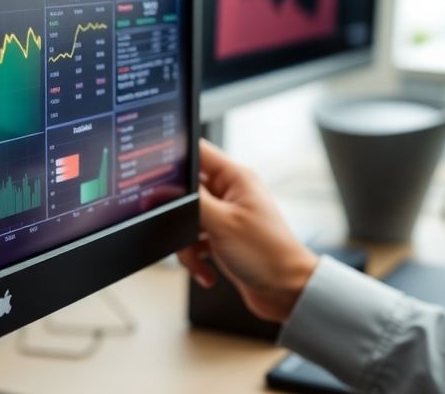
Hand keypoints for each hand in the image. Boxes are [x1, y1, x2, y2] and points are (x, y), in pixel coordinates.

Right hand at [178, 140, 318, 322]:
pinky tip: (206, 271)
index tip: (157, 177)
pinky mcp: (222, 238)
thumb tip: (165, 187)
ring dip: (186, 244)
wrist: (287, 292)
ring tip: (198, 259)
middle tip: (183, 230)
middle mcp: (231, 193)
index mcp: (236, 178)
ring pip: (187, 220)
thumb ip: (192, 201)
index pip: (198, 152)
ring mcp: (226, 217)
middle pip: (187, 192)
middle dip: (179, 216)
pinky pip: (195, 241)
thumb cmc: (269, 255)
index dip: (176, 159)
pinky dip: (196, 258)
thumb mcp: (222, 223)